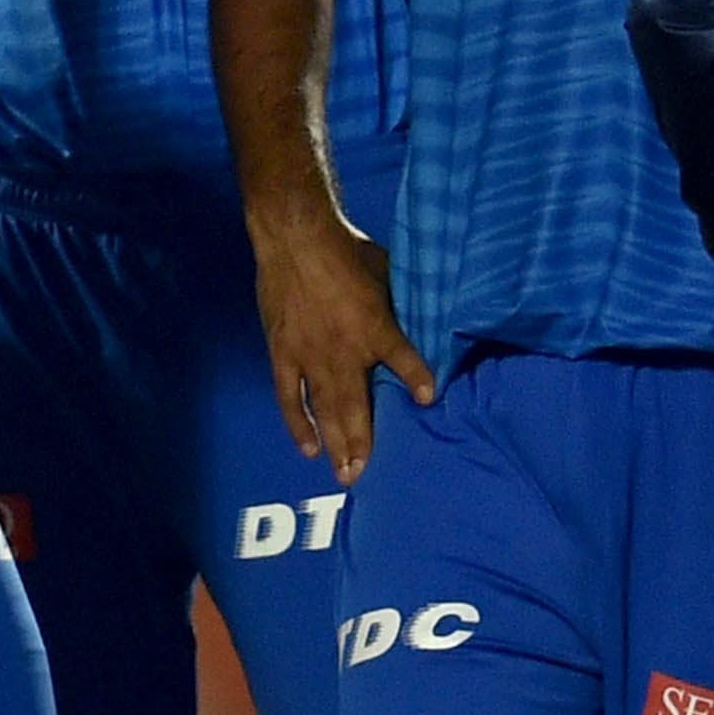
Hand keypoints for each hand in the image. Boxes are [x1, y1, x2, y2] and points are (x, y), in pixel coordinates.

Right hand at [254, 215, 432, 476]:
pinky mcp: (283, 353)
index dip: (417, 378)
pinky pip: (289, 397)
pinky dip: (298, 424)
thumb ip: (399, 304)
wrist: (295, 237)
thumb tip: (422, 317)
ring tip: (345, 475)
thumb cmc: (346, 249)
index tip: (430, 399)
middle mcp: (344, 351)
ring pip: (324, 410)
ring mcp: (310, 356)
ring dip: (336, 444)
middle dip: (364, 443)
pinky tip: (309, 448)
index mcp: (374, 327)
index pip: (403, 359)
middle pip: (357, 405)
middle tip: (367, 477)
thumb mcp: (386, 272)